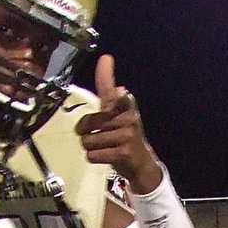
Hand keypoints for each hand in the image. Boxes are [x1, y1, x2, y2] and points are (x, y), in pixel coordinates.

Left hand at [76, 55, 162, 193]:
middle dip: (86, 133)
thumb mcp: (118, 115)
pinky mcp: (124, 152)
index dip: (107, 77)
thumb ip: (110, 97)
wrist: (142, 165)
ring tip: (105, 148)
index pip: (114, 91)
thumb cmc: (125, 138)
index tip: (108, 63)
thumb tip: (114, 76)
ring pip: (89, 141)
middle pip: (88, 123)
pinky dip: (94, 158)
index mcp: (125, 106)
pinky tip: (107, 156)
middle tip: (100, 137)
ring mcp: (127, 136)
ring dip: (91, 148)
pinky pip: (94, 155)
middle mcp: (128, 118)